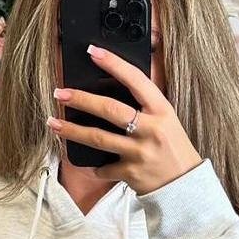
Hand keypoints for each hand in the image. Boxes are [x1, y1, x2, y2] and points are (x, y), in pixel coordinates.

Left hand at [47, 44, 201, 195]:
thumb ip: (146, 106)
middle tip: (60, 92)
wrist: (185, 187)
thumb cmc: (173, 149)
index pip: (136, 80)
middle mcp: (151, 130)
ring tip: (53, 123)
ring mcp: (140, 152)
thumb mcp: (167, 120)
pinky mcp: (131, 173)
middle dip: (81, 99)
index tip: (93, 52)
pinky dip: (95, 167)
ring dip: (72, 130)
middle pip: (110, 109)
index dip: (114, 64)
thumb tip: (115, 86)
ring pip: (99, 138)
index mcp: (161, 110)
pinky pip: (104, 168)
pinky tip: (89, 164)